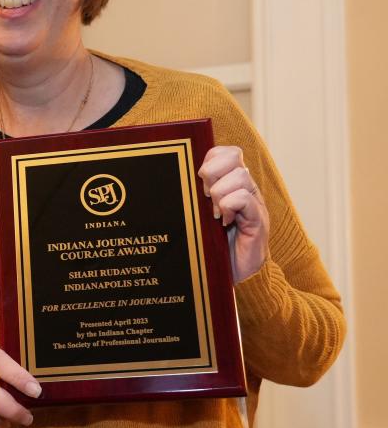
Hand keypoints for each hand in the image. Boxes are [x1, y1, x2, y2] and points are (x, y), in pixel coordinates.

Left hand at [198, 146, 269, 281]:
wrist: (223, 275)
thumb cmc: (207, 245)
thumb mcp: (195, 216)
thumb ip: (191, 197)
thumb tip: (169, 177)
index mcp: (229, 183)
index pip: (225, 152)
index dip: (210, 159)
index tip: (199, 181)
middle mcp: (244, 188)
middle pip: (234, 155)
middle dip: (213, 172)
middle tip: (206, 196)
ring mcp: (253, 203)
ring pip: (240, 175)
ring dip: (221, 193)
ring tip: (216, 213)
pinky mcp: (258, 220)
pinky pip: (245, 198)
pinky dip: (230, 206)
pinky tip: (225, 221)